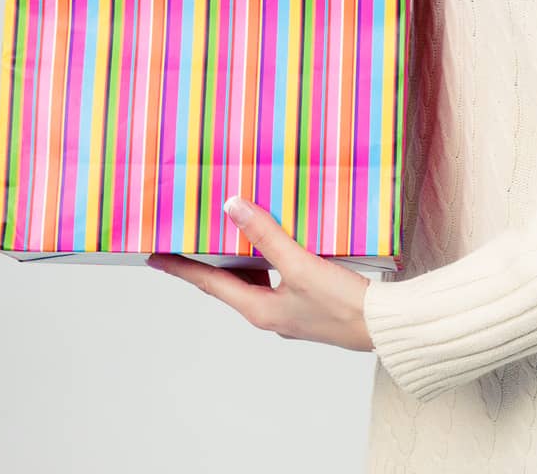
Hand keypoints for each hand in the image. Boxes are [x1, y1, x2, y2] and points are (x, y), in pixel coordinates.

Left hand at [146, 196, 373, 353]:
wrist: (381, 328)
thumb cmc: (342, 304)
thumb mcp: (299, 265)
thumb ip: (266, 235)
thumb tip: (232, 207)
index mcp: (259, 310)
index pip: (210, 283)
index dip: (181, 268)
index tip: (155, 257)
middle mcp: (269, 314)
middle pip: (229, 284)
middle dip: (209, 261)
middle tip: (190, 240)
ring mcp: (289, 312)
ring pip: (254, 281)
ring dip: (241, 260)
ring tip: (231, 234)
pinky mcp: (308, 306)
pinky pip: (277, 280)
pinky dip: (268, 262)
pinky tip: (280, 246)